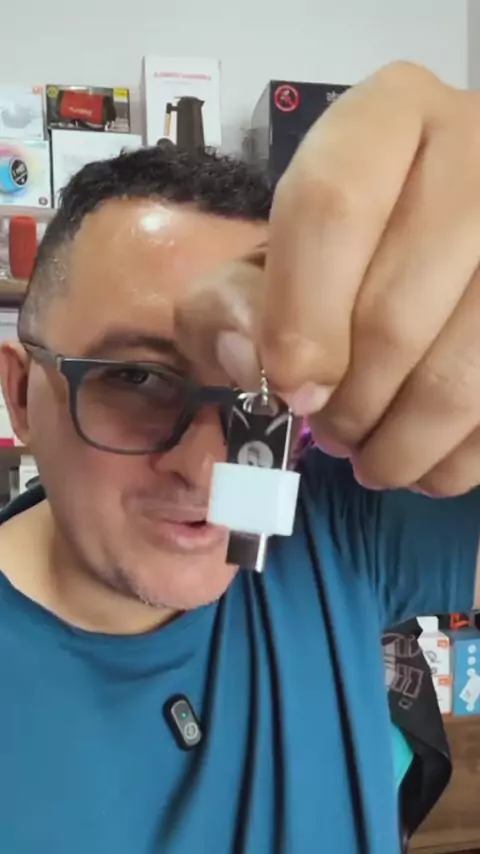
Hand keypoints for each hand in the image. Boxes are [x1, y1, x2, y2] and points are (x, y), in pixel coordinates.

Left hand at [179, 62, 479, 496]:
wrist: (457, 249)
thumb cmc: (346, 257)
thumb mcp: (268, 259)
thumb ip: (229, 301)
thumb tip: (246, 360)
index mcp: (389, 119)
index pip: (333, 205)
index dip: (299, 315)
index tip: (289, 388)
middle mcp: (477, 153)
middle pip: (395, 313)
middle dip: (347, 404)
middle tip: (330, 430)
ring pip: (459, 377)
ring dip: (400, 445)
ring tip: (373, 455)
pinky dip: (452, 459)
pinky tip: (425, 458)